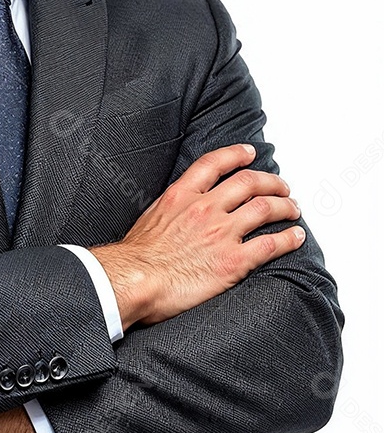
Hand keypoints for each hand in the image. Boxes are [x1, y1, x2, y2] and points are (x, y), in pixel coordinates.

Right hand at [92, 143, 304, 329]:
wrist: (135, 279)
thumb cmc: (137, 257)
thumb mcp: (150, 217)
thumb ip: (172, 208)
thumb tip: (179, 209)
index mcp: (182, 195)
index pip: (214, 163)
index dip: (236, 154)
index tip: (250, 153)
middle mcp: (205, 208)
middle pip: (248, 183)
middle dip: (271, 182)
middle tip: (282, 187)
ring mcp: (221, 233)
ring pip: (265, 208)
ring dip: (285, 207)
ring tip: (293, 210)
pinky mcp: (233, 261)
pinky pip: (271, 244)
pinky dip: (289, 238)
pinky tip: (296, 237)